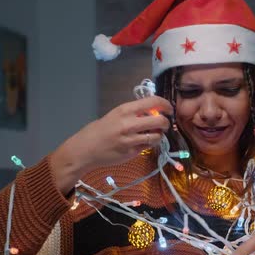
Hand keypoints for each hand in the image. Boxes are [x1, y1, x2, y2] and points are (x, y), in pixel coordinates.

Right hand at [51, 96, 172, 193]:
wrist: (85, 149)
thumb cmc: (100, 130)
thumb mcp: (115, 115)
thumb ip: (134, 113)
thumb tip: (154, 112)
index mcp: (125, 110)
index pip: (153, 102)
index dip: (166, 105)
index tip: (169, 109)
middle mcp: (129, 123)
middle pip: (160, 121)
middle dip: (166, 123)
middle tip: (164, 125)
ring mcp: (130, 139)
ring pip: (156, 136)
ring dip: (159, 135)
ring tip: (153, 135)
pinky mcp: (131, 152)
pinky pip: (148, 146)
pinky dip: (149, 144)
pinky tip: (142, 143)